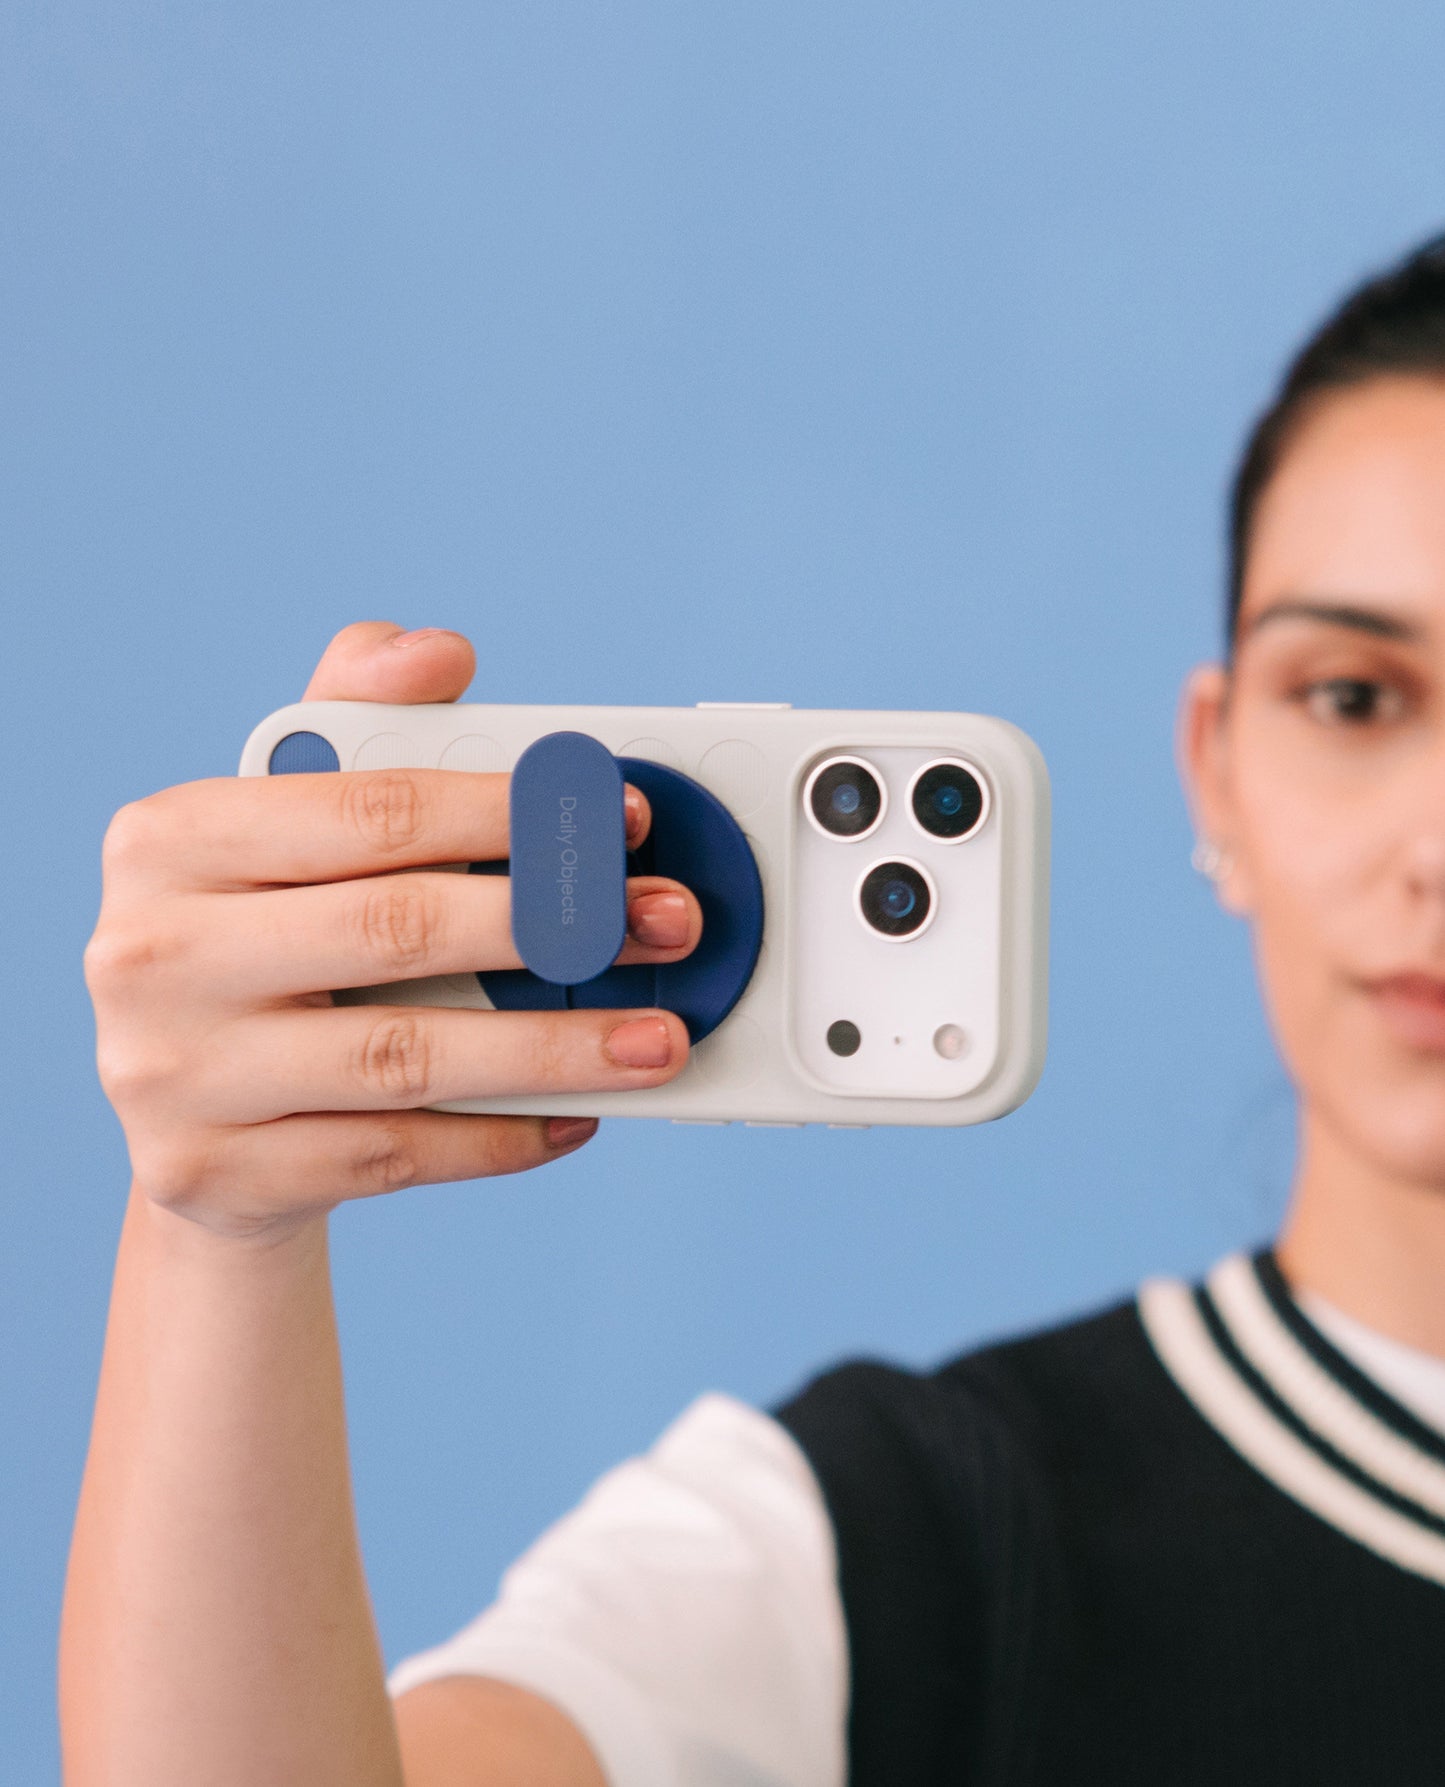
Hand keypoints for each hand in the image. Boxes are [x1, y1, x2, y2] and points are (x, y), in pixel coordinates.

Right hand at [84, 622, 700, 1241]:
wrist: (184, 1116)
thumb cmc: (262, 935)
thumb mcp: (287, 821)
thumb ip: (360, 720)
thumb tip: (440, 651)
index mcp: (170, 837)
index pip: (371, 810)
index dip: (514, 811)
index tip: (624, 818)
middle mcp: (149, 954)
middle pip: (396, 929)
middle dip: (556, 926)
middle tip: (665, 925)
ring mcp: (171, 1075)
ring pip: (405, 1057)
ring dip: (554, 1048)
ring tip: (657, 1039)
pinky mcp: (210, 1174)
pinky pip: (391, 1155)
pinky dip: (498, 1137)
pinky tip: (577, 1112)